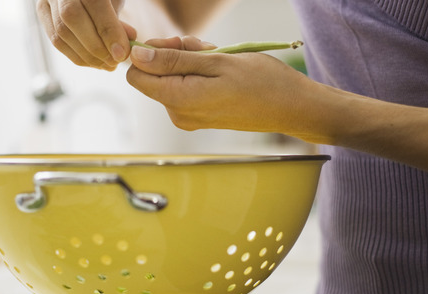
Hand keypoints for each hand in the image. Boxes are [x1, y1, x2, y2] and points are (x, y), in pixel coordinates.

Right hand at [36, 0, 136, 69]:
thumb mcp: (115, 1)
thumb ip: (118, 23)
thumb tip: (122, 49)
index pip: (93, 3)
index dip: (108, 30)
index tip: (121, 53)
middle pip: (71, 18)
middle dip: (95, 47)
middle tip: (114, 61)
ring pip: (61, 34)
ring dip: (87, 57)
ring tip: (108, 65)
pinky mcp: (42, 11)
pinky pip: (56, 41)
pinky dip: (77, 57)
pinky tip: (94, 62)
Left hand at [126, 36, 321, 136]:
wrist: (291, 107)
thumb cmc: (261, 82)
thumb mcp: (216, 61)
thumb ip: (173, 60)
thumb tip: (138, 56)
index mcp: (179, 100)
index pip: (136, 76)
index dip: (149, 53)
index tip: (176, 42)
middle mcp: (178, 113)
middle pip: (154, 76)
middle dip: (174, 55)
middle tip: (204, 49)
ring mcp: (189, 117)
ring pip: (173, 79)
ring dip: (191, 63)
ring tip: (220, 61)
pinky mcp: (199, 116)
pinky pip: (187, 88)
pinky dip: (199, 74)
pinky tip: (222, 72)